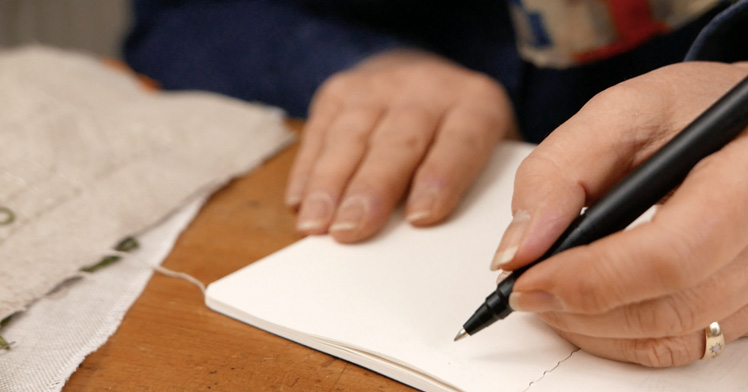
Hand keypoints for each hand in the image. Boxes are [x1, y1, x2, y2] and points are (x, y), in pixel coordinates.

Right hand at [285, 49, 515, 242]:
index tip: (421, 219)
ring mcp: (379, 86)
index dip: (440, 179)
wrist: (422, 72)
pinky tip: (299, 202)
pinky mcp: (339, 92)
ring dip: (329, 185)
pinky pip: (319, 132)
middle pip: (398, 143)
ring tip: (316, 224)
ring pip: (350, 137)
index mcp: (476, 105)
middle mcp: (427, 89)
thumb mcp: (484, 150)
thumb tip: (435, 242)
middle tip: (352, 230)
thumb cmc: (455, 130)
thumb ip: (472, 188)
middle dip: (371, 189)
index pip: (460, 142)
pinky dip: (307, 171)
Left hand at [491, 62, 747, 366]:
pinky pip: (679, 345)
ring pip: (668, 338)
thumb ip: (560, 173)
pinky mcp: (746, 307)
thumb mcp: (620, 115)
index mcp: (743, 183)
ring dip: (590, 326)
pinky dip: (619, 334)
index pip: (669, 256)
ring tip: (549, 289)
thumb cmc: (689, 112)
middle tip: (523, 285)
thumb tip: (517, 251)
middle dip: (576, 306)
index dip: (589, 278)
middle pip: (666, 308)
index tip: (526, 277)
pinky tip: (586, 302)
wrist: (741, 128)